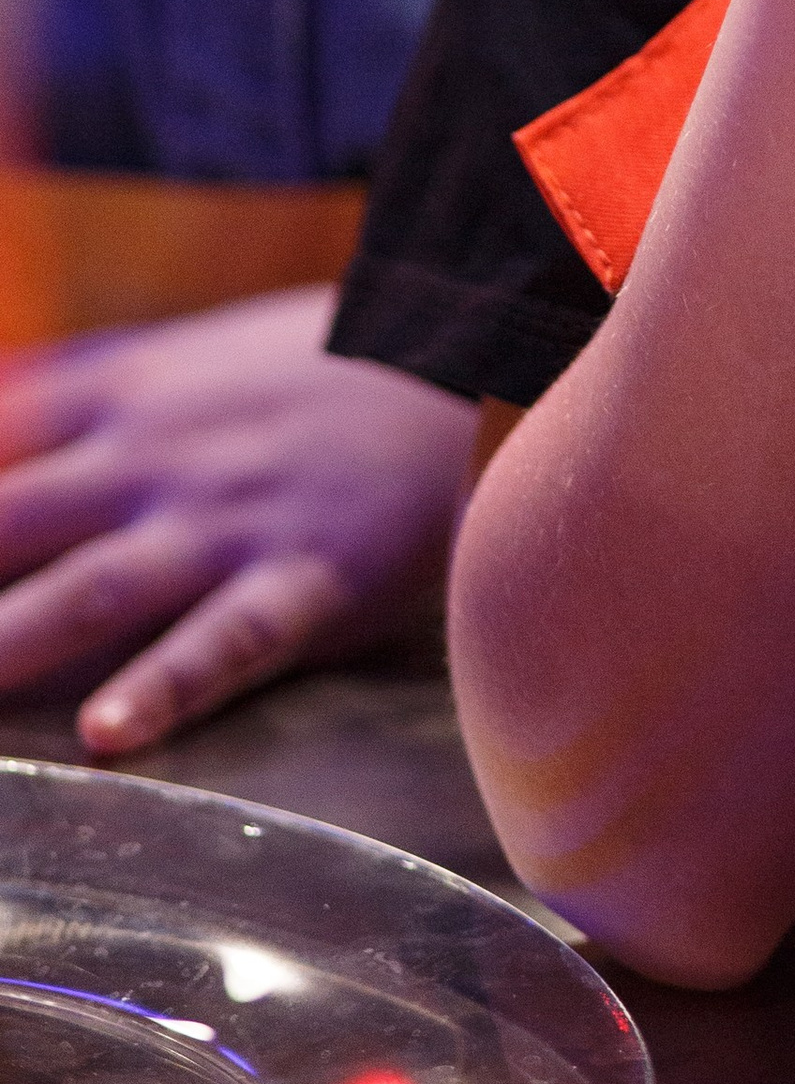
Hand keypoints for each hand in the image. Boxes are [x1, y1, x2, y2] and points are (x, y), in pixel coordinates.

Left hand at [0, 287, 474, 752]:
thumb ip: (63, 398)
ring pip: (88, 589)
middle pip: (0, 525)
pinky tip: (110, 732)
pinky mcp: (304, 576)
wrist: (460, 352)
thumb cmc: (299, 370)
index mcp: (112, 397)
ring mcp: (224, 520)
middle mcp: (150, 458)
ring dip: (1, 644)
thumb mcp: (171, 359)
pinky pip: (226, 639)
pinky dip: (164, 686)